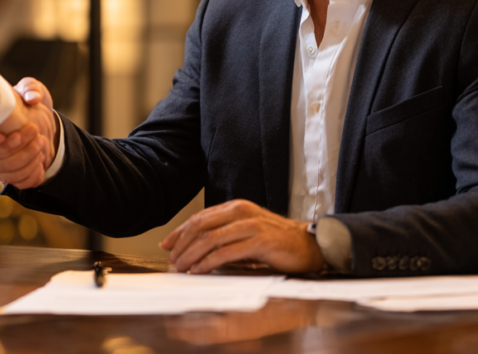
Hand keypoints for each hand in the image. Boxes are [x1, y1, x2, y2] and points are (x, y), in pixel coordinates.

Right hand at [0, 78, 58, 188]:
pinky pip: (20, 183)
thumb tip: (32, 97)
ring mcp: (1, 167)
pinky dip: (33, 172)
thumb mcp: (32, 90)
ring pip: (7, 173)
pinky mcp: (16, 177)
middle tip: (34, 130)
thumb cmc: (30, 107)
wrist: (44, 125)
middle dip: (16, 147)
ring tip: (41, 141)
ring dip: (28, 158)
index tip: (3, 136)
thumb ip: (31, 88)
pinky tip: (40, 159)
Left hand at [159, 199, 324, 274]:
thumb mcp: (246, 232)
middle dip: (182, 244)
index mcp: (235, 208)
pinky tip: (200, 270)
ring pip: (210, 239)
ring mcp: (251, 225)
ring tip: (182, 267)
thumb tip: (195, 246)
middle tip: (172, 259)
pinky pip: (226, 252)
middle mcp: (241, 212)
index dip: (180, 232)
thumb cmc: (277, 241)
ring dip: (192, 255)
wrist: (310, 245)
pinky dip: (209, 262)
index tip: (167, 245)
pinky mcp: (260, 241)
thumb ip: (224, 234)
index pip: (200, 218)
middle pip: (201, 226)